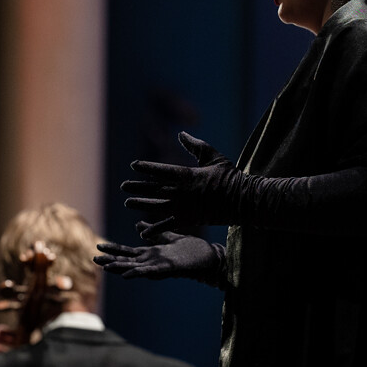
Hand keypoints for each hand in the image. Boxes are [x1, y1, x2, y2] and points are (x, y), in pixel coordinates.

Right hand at [94, 224, 224, 285]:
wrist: (210, 257)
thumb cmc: (192, 250)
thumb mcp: (169, 237)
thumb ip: (154, 232)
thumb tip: (138, 224)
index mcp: (152, 254)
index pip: (128, 252)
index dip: (114, 249)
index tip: (98, 246)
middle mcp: (153, 261)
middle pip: (128, 261)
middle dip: (111, 260)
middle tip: (94, 259)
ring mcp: (160, 266)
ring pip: (136, 268)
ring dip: (121, 268)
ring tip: (106, 267)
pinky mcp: (170, 268)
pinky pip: (152, 271)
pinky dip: (139, 273)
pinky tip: (128, 274)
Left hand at [122, 131, 248, 236]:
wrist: (243, 201)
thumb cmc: (229, 176)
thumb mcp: (213, 156)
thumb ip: (195, 146)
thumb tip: (181, 134)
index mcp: (187, 175)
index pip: (161, 170)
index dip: (146, 168)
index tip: (133, 166)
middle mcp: (182, 191)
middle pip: (154, 189)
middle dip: (138, 187)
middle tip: (123, 187)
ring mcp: (184, 207)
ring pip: (157, 206)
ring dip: (141, 205)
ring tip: (127, 203)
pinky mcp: (189, 220)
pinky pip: (168, 225)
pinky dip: (155, 229)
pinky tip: (142, 232)